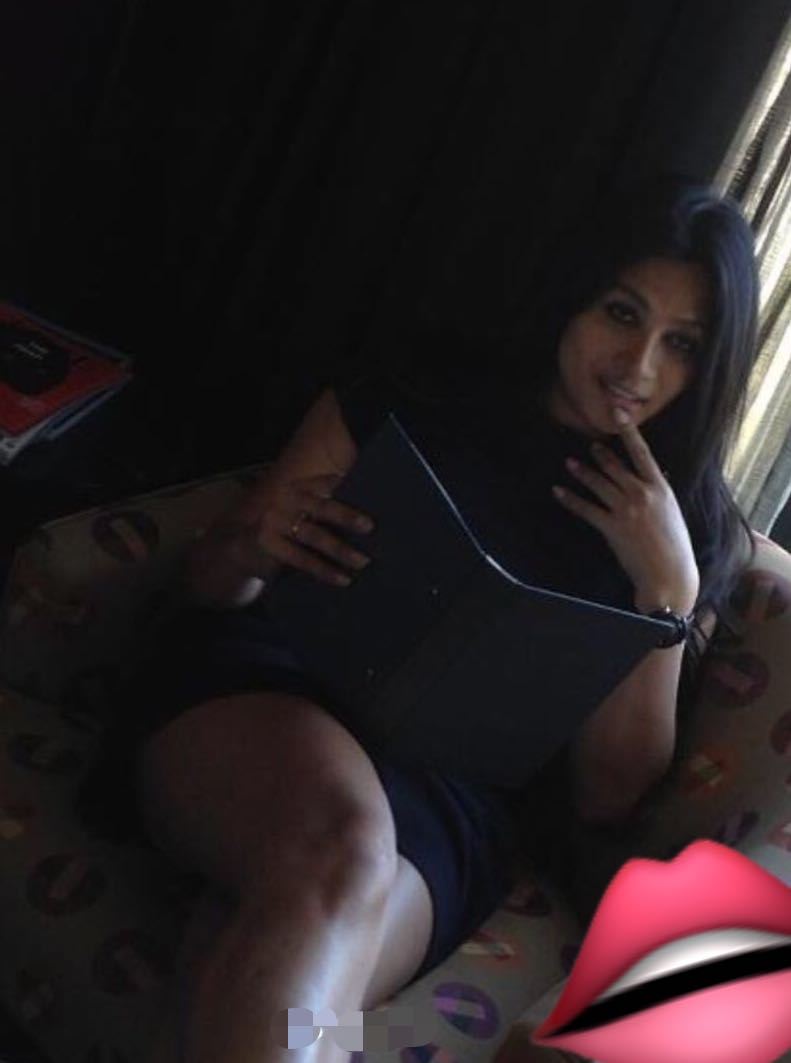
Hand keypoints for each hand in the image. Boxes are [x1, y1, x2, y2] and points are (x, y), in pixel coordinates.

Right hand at [212, 472, 374, 588]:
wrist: (239, 548)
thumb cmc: (282, 531)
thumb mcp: (299, 514)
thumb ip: (323, 509)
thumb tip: (368, 518)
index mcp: (298, 488)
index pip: (326, 484)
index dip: (348, 487)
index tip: (374, 494)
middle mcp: (285, 499)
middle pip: (322, 506)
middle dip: (347, 515)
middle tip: (370, 526)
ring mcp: (274, 520)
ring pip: (314, 535)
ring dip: (341, 549)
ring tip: (363, 562)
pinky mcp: (266, 542)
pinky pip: (301, 558)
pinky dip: (324, 570)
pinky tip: (342, 579)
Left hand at [552, 414, 698, 613]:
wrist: (669, 574)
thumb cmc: (675, 546)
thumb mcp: (673, 512)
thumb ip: (661, 493)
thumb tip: (657, 476)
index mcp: (661, 488)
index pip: (643, 453)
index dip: (629, 432)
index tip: (618, 415)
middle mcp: (642, 494)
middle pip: (615, 466)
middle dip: (599, 453)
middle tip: (590, 444)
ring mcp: (625, 510)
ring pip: (598, 483)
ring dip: (581, 472)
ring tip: (569, 463)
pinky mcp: (611, 527)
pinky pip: (585, 508)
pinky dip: (570, 499)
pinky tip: (558, 492)